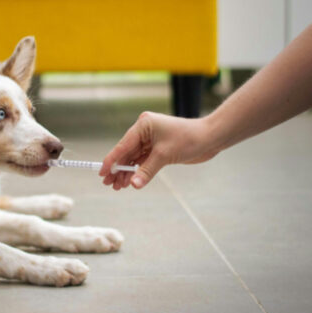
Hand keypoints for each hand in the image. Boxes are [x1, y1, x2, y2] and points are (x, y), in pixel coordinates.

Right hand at [99, 112, 217, 189]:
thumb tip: (134, 184)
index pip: (123, 145)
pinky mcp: (158, 148)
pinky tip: (131, 181)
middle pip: (126, 152)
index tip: (102, 173)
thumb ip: (147, 170)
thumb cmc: (189, 139)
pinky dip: (137, 171)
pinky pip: (143, 161)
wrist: (211, 138)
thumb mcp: (165, 155)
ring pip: (134, 158)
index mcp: (143, 125)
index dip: (111, 160)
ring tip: (118, 187)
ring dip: (127, 172)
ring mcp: (151, 140)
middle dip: (118, 169)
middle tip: (109, 184)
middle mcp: (144, 131)